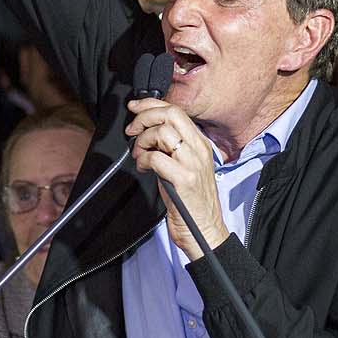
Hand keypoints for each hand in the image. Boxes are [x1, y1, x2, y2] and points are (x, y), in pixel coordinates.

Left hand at [125, 97, 227, 259]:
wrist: (204, 231)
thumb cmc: (191, 202)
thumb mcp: (185, 167)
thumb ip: (172, 148)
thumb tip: (147, 130)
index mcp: (200, 144)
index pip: (176, 111)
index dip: (151, 105)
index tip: (135, 108)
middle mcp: (199, 149)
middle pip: (170, 115)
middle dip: (144, 118)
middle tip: (133, 131)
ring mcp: (193, 163)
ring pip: (162, 132)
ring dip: (143, 141)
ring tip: (140, 155)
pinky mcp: (184, 179)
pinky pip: (156, 157)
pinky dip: (143, 160)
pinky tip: (144, 169)